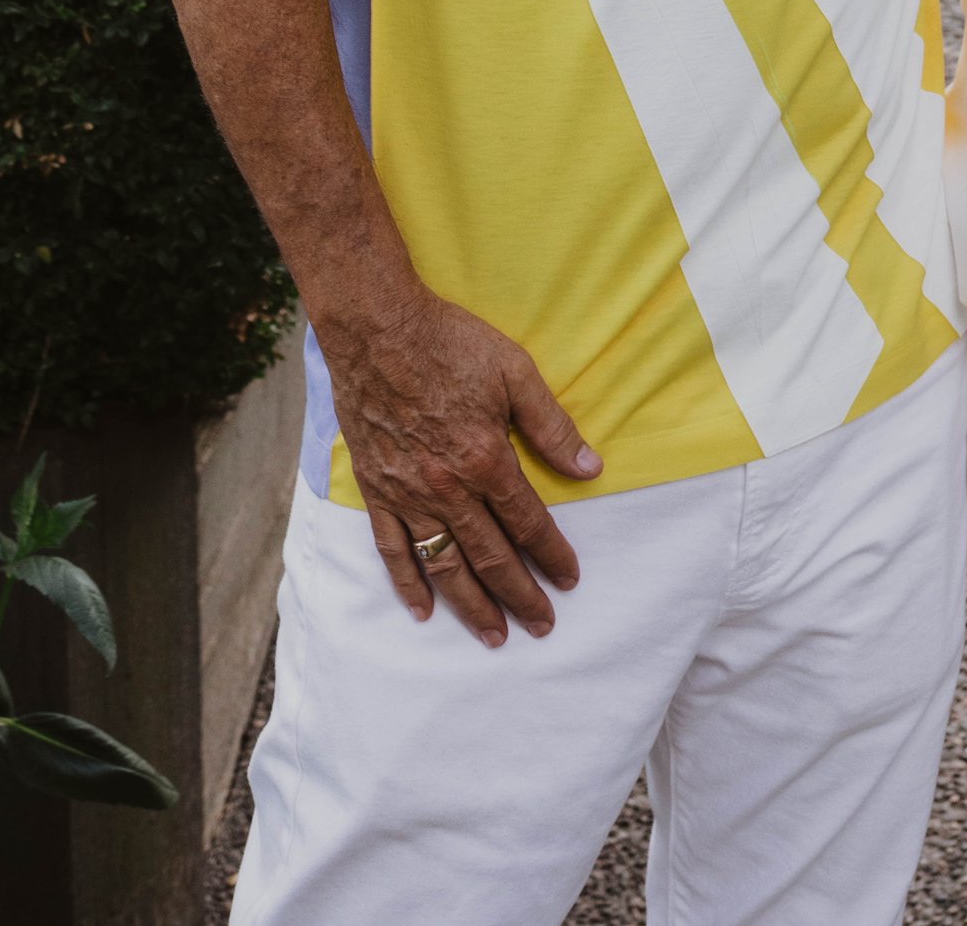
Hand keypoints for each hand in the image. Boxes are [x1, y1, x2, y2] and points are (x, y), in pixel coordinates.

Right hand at [325, 287, 602, 643]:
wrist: (376, 328)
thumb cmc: (449, 342)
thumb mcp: (515, 372)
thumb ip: (552, 425)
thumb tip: (590, 468)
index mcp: (486, 459)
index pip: (528, 522)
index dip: (553, 554)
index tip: (571, 579)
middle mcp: (447, 488)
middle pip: (490, 557)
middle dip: (519, 596)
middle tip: (542, 626)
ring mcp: (408, 494)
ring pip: (444, 565)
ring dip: (471, 606)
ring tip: (494, 636)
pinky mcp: (377, 490)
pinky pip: (393, 550)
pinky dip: (408, 584)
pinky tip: (424, 611)